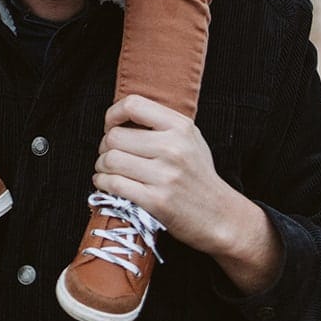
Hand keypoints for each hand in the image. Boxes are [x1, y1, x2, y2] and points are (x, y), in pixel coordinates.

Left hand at [92, 95, 282, 293]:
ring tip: (106, 171)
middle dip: (104, 146)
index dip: (113, 115)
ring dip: (101, 166)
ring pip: (110, 160)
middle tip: (108, 155)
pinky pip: (115, 184)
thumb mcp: (191, 140)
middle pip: (115, 136)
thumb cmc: (199, 176)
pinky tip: (107, 184)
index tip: (111, 126)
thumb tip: (120, 117)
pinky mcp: (156, 201)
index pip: (133, 105)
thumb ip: (162, 125)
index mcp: (180, 127)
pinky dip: (103, 183)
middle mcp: (173, 148)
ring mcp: (165, 175)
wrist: (220, 215)